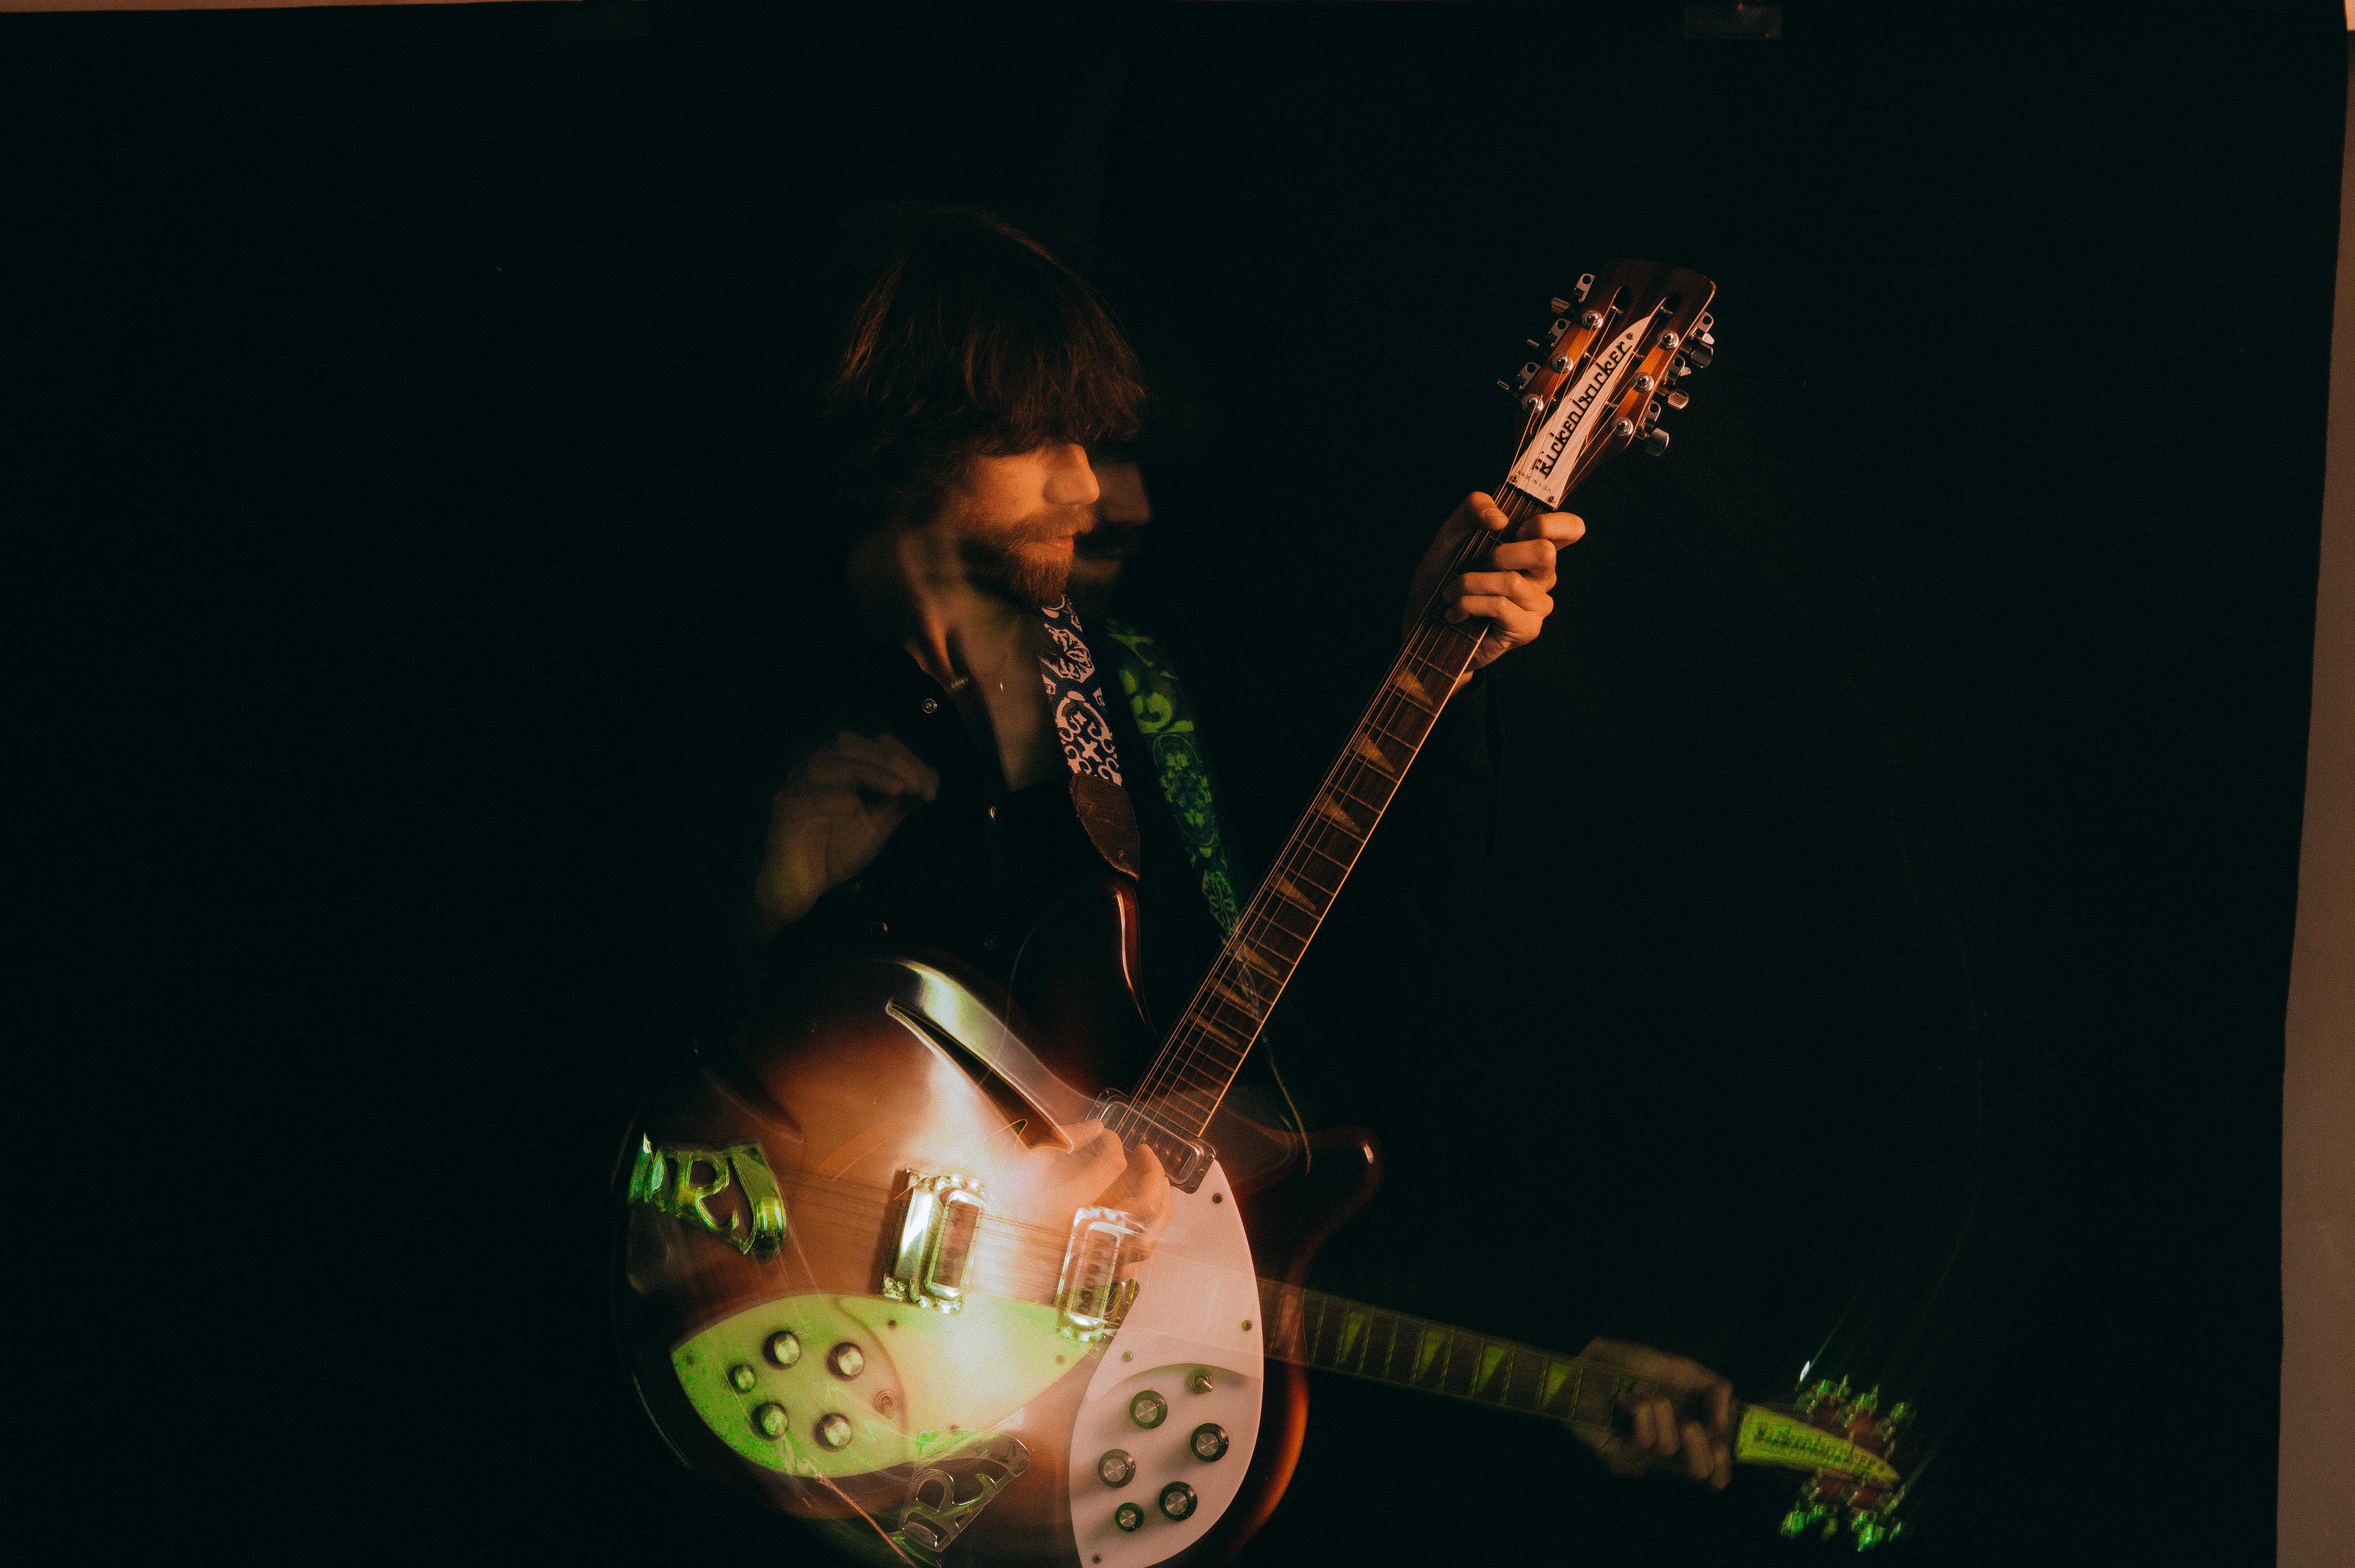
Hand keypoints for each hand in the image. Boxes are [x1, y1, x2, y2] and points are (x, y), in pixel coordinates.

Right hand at [752, 731, 937, 938]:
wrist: (801, 886)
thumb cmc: (836, 851)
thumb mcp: (877, 824)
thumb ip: (900, 801)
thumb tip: (932, 778)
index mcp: (836, 768)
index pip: (870, 744)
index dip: (902, 757)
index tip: (929, 783)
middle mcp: (813, 770)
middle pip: (848, 744)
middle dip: (888, 760)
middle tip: (917, 783)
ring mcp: (795, 787)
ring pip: (828, 763)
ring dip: (868, 772)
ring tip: (898, 790)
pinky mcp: (784, 811)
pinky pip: (806, 795)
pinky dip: (834, 797)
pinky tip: (855, 807)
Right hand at [992, 1120, 1171, 1263]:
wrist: (996, 1258)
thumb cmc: (1009, 1208)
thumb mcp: (1032, 1162)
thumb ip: (1067, 1137)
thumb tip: (1098, 1127)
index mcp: (1069, 1203)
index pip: (1112, 1164)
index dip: (1115, 1145)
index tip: (1110, 1139)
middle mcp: (1089, 1235)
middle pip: (1144, 1202)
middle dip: (1152, 1171)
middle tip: (1145, 1153)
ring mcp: (1098, 1260)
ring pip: (1148, 1234)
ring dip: (1160, 1203)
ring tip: (1158, 1181)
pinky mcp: (1100, 1275)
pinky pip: (1139, 1256)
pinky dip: (1151, 1233)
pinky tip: (1150, 1217)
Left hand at [1403, 491, 1583, 691]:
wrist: (1425, 618)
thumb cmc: (1446, 572)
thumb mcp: (1454, 530)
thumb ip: (1475, 507)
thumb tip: (1500, 519)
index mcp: (1534, 546)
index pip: (1571, 528)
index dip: (1549, 523)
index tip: (1515, 529)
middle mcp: (1544, 575)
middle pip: (1544, 551)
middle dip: (1500, 554)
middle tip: (1476, 564)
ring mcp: (1538, 604)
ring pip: (1512, 582)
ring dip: (1470, 583)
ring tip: (1452, 592)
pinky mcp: (1526, 629)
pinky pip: (1500, 606)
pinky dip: (1468, 604)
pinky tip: (1456, 612)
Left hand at [1577, 1338, 1733, 1489]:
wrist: (1593, 1361)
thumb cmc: (1635, 1367)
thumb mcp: (1683, 1371)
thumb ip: (1713, 1389)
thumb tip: (1724, 1421)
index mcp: (1686, 1439)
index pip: (1712, 1473)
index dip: (1723, 1467)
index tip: (1721, 1446)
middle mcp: (1666, 1456)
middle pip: (1699, 1471)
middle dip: (1699, 1441)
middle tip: (1688, 1422)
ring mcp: (1641, 1461)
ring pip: (1669, 1448)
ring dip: (1658, 1408)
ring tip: (1640, 1391)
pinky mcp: (1617, 1460)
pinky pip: (1644, 1441)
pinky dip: (1639, 1410)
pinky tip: (1626, 1400)